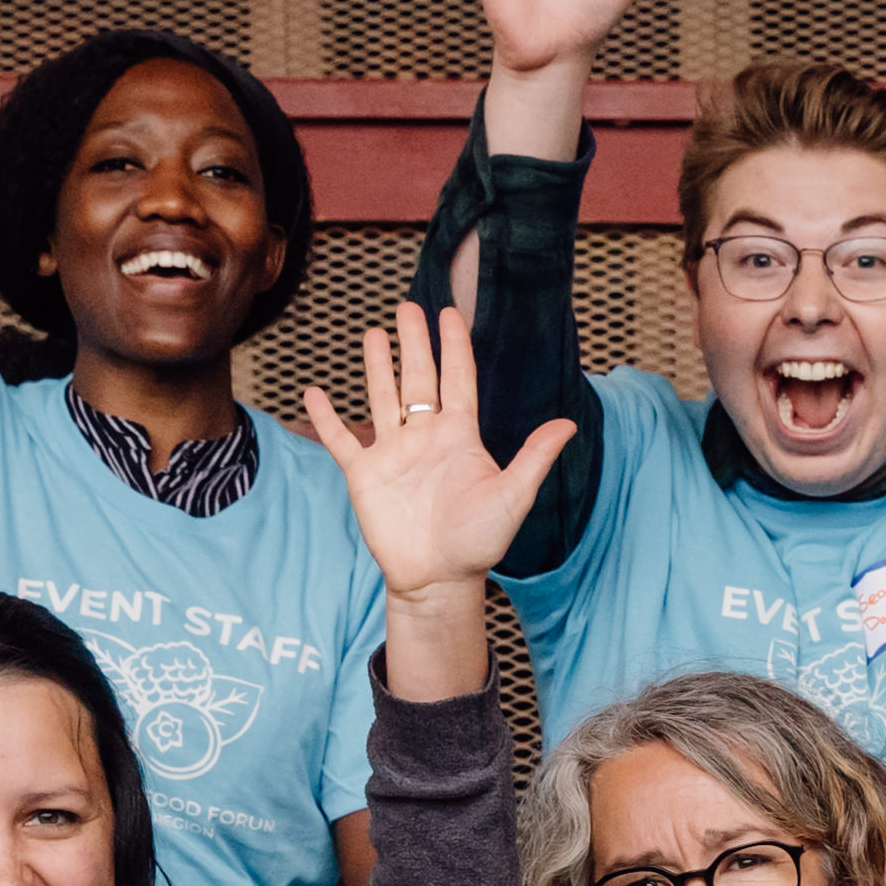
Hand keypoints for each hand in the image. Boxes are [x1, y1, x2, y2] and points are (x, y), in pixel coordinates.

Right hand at [298, 300, 573, 610]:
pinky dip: (326, 419)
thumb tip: (569, 424)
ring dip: (378, 367)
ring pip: (383, 398)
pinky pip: (341, 440)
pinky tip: (315, 392)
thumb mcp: (512, 496)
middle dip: (415, 343)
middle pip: (419, 379)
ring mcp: (394, 453)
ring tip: (374, 333)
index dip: (454, 346)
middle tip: (408, 306)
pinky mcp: (364, 474)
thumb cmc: (479, 542)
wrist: (438, 579)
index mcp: (460, 436)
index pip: (457, 380)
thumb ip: (534, 457)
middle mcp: (426, 438)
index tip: (450, 313)